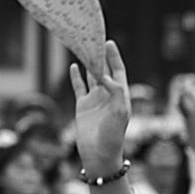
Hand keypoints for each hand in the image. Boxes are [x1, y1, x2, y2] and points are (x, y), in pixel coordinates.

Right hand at [67, 39, 132, 180]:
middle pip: (104, 70)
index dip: (114, 57)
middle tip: (93, 39)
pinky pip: (79, 87)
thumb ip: (115, 91)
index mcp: (121, 95)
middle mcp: (108, 95)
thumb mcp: (118, 112)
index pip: (118, 71)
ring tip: (82, 48)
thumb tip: (104, 74)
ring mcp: (95, 99)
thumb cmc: (113, 135)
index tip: (109, 42)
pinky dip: (76, 76)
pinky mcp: (83, 105)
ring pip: (91, 76)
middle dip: (100, 56)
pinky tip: (73, 66)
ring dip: (88, 63)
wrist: (99, 154)